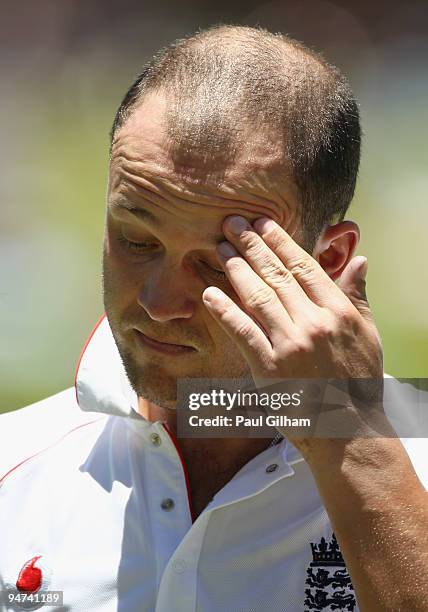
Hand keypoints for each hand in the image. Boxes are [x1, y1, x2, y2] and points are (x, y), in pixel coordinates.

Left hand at [202, 216, 384, 452]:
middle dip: (251, 245)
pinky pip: (244, 333)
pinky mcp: (270, 368)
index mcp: (337, 311)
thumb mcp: (368, 334)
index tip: (263, 223)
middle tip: (231, 223)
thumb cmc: (358, 382)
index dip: (280, 242)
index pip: (304, 266)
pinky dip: (225, 312)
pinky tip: (209, 294)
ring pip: (258, 297)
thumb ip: (358, 295)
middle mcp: (313, 323)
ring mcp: (290, 345)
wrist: (349, 430)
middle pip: (276, 275)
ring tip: (220, 247)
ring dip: (236, 269)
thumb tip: (360, 259)